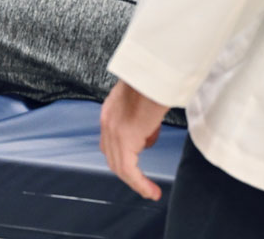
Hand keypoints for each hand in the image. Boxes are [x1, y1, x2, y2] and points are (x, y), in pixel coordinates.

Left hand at [99, 80, 166, 200]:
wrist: (156, 71)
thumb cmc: (154, 81)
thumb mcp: (142, 101)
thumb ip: (141, 119)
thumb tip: (147, 135)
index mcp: (110, 112)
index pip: (109, 143)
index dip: (122, 158)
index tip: (135, 169)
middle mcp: (107, 122)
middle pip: (112, 158)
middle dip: (128, 173)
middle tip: (143, 185)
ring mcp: (114, 130)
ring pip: (120, 166)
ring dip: (135, 181)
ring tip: (149, 191)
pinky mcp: (126, 137)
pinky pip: (129, 169)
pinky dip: (140, 183)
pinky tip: (151, 191)